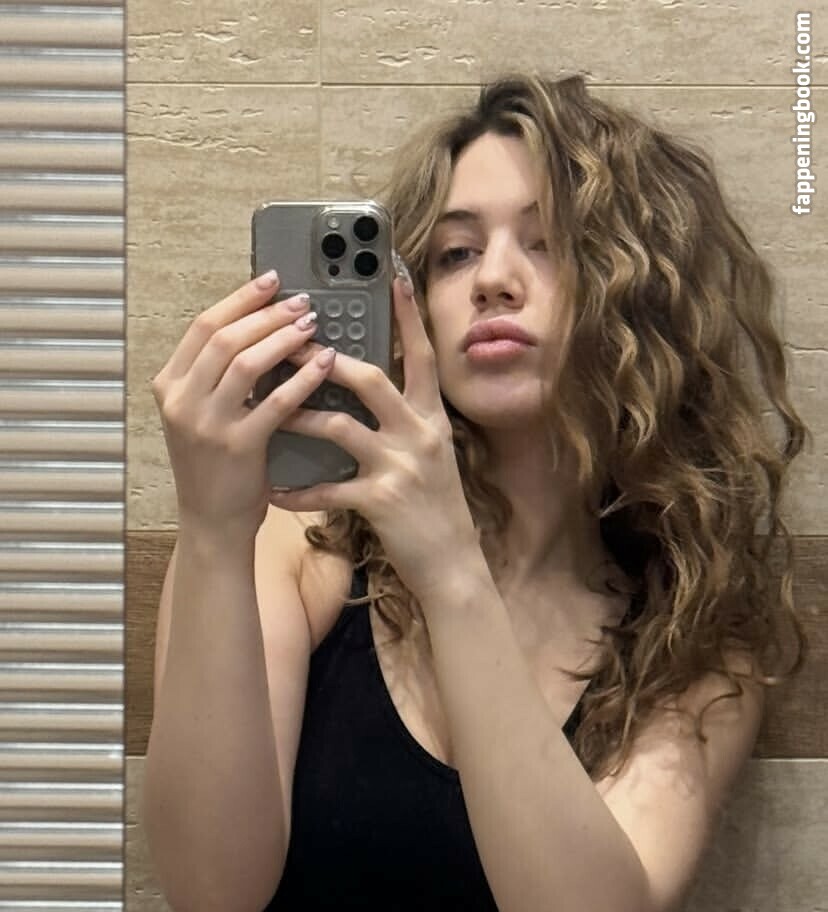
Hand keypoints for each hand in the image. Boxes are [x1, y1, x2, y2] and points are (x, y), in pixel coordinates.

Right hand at [150, 273, 336, 546]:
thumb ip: (215, 376)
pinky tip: (324, 364)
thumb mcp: (200, 415)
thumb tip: (258, 327)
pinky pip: (275, 402)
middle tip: (301, 302)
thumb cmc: (215, 467)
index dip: (240, 299)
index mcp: (169, 386)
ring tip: (312, 325)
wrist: (212, 524)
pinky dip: (301, 378)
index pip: (203, 326)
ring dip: (282, 338)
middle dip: (266, 313)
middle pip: (223, 337)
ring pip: (244, 363)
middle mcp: (180, 401)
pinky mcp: (238, 448)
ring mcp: (207, 425)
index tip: (270, 281)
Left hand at [269, 277, 483, 602]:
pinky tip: (273, 492)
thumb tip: (368, 389)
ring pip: (342, 427)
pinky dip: (298, 492)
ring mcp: (401, 467)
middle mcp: (420, 434)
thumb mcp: (431, 456)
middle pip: (372, 379)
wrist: (453, 566)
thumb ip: (406, 422)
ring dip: (299, 416)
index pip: (421, 355)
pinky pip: (329, 489)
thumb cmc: (434, 509)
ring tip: (267, 410)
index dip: (407, 315)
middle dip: (328, 360)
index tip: (392, 274)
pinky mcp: (382, 501)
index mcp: (431, 418)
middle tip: (292, 343)